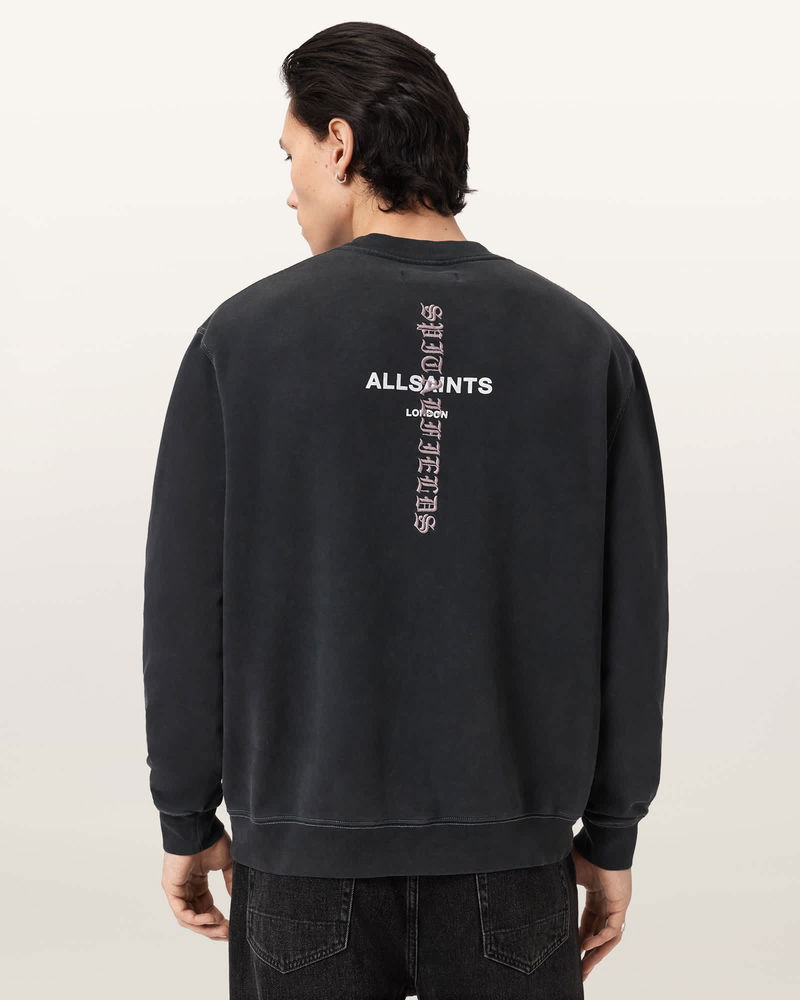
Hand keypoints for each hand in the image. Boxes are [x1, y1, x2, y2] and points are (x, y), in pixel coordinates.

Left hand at [161, 828, 233, 938]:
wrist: (199, 828)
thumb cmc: (211, 840)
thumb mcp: (226, 863)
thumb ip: (230, 881)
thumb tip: (236, 897)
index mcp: (197, 883)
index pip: (206, 909)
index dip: (218, 920)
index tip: (232, 926)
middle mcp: (186, 889)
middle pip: (197, 918)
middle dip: (213, 928)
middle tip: (229, 933)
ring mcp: (177, 890)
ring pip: (189, 920)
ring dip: (206, 927)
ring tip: (223, 928)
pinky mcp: (172, 890)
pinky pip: (182, 913)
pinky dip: (198, 919)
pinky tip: (213, 917)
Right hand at [571, 848, 631, 981]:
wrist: (601, 840)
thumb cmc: (586, 849)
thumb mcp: (568, 871)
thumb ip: (559, 882)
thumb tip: (533, 875)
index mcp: (596, 895)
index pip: (588, 922)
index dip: (579, 938)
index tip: (569, 953)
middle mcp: (607, 902)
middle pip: (598, 934)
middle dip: (588, 954)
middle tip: (579, 972)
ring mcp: (615, 904)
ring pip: (608, 937)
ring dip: (597, 953)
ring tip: (585, 968)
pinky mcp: (620, 904)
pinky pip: (612, 928)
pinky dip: (600, 938)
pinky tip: (587, 944)